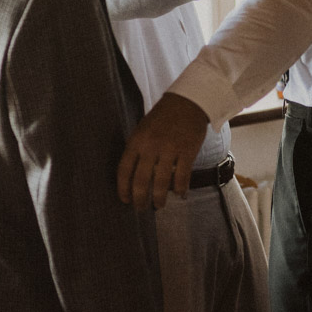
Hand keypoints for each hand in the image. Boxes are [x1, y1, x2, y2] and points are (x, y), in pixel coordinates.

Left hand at [118, 93, 209, 209]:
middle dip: (140, 199)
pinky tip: (181, 195)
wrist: (188, 102)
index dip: (123, 189)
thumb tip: (131, 175)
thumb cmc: (162, 117)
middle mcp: (151, 147)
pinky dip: (181, 189)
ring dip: (159, 199)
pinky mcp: (187, 152)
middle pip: (141, 181)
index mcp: (136, 141)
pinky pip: (182, 177)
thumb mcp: (143, 129)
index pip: (124, 170)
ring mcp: (170, 150)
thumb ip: (137, 149)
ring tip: (159, 205)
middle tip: (140, 208)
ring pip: (161, 183)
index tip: (125, 200)